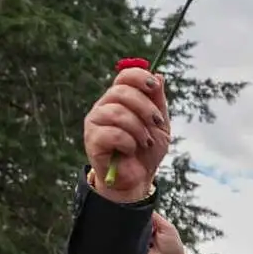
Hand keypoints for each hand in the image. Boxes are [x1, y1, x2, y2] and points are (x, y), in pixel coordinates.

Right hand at [83, 68, 169, 202]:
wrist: (139, 178)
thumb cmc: (147, 150)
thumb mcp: (159, 124)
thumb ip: (158, 101)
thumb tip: (159, 75)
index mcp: (121, 99)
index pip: (124, 77)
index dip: (139, 77)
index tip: (154, 86)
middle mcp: (104, 106)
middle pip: (121, 92)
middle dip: (145, 108)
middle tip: (156, 123)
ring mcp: (95, 122)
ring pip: (117, 112)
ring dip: (138, 129)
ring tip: (144, 142)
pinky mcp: (92, 140)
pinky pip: (111, 133)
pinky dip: (128, 142)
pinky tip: (130, 150)